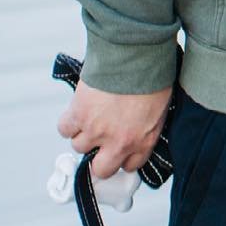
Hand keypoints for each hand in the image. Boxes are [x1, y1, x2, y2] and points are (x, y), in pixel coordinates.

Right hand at [57, 82, 172, 180]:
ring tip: (91, 116)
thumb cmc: (152, 77)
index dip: (121, 157)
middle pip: (101, 169)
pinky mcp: (78, 115)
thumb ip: (146, 125)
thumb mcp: (160, 108)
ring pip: (79, 146)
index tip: (118, 149)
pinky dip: (68, 122)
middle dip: (98, 158)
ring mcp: (96, 131)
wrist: (135, 57)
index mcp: (144, 141)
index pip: (129, 166)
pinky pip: (64, 129)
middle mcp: (119, 142)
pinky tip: (77, 110)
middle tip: (99, 142)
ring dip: (83, 133)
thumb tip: (136, 127)